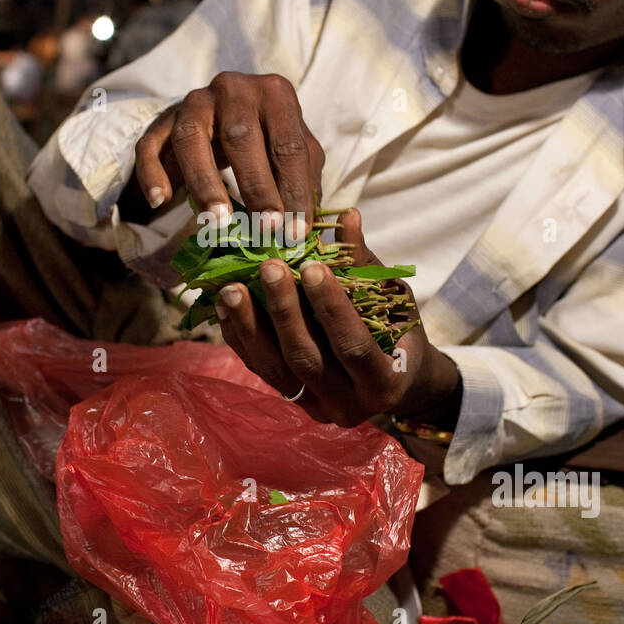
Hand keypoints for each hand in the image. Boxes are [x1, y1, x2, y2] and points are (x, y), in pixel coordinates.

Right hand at [132, 72, 322, 238]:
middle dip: (256, 187)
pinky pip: (150, 145)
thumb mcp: (291, 153)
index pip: (289, 144)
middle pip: (242, 136)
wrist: (220, 118)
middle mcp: (234, 87)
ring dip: (205, 182)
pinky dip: (153, 173)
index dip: (295, 190)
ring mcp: (194, 101)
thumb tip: (306, 228)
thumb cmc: (266, 141)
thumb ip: (302, 181)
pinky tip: (161, 200)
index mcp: (275, 93)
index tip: (295, 233)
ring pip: (192, 138)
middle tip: (265, 229)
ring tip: (217, 221)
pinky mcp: (162, 120)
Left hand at [213, 207, 462, 428]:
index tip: (312, 265)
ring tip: (232, 287)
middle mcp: (348, 406)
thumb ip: (366, 264)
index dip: (332, 306)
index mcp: (384, 382)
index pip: (353, 345)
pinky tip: (223, 307)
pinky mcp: (291, 403)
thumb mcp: (394, 299)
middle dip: (285, 311)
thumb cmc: (400, 333)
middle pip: (307, 358)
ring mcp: (315, 407)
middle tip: (268, 266)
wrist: (397, 383)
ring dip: (251, 325)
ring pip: (276, 369)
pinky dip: (240, 338)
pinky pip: (259, 371)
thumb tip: (347, 216)